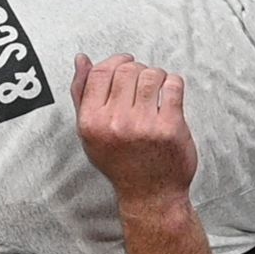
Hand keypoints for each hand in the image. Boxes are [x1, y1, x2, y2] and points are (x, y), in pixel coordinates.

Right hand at [71, 53, 197, 210]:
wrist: (150, 194)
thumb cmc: (120, 161)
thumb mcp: (91, 132)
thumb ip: (82, 94)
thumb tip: (81, 59)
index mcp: (91, 122)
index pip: (100, 73)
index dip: (115, 61)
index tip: (126, 62)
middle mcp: (115, 123)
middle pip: (127, 70)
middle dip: (137, 69)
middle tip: (142, 82)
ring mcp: (144, 125)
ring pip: (151, 75)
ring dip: (157, 76)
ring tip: (157, 89)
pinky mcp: (170, 127)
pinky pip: (173, 86)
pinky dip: (173, 85)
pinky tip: (169, 97)